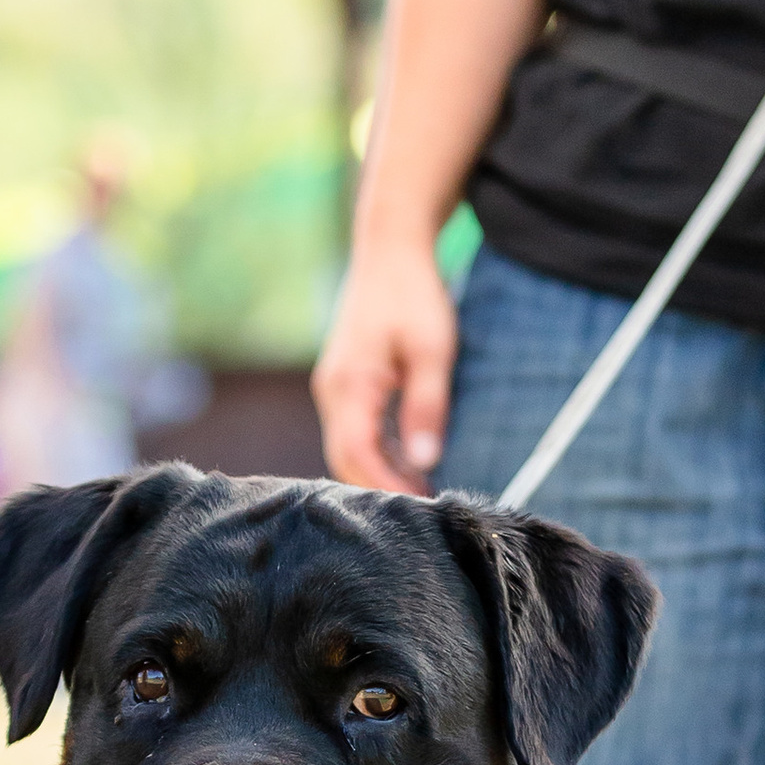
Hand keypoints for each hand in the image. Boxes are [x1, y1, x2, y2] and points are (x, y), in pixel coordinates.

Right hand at [314, 233, 457, 493]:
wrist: (390, 251)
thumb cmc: (414, 296)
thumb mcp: (432, 350)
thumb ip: (426, 407)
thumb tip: (424, 461)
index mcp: (349, 385)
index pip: (357, 454)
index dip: (384, 486)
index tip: (419, 508)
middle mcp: (332, 391)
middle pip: (344, 459)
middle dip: (378, 489)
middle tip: (422, 514)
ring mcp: (334, 388)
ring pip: (347, 448)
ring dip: (377, 474)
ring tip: (419, 495)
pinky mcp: (344, 385)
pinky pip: (353, 432)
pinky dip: (376, 454)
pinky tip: (408, 465)